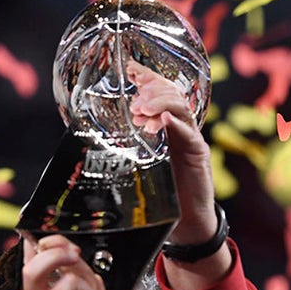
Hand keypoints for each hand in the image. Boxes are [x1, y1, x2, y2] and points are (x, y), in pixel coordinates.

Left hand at [126, 61, 230, 287]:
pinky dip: (176, 125)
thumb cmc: (160, 195)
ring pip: (179, 109)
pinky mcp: (199, 154)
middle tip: (135, 97)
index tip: (129, 66)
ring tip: (143, 107)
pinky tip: (163, 121)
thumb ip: (124, 149)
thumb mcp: (137, 167)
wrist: (186, 223)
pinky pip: (189, 134)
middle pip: (171, 94)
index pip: (157, 92)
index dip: (146, 76)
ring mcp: (190, 138)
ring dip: (160, 103)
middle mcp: (178, 127)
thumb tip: (92, 138)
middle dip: (152, 90)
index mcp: (163, 126)